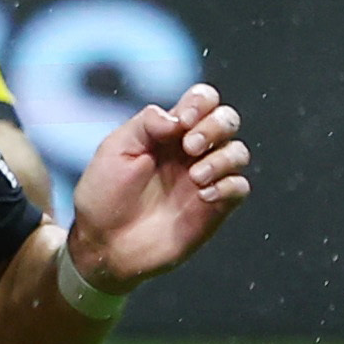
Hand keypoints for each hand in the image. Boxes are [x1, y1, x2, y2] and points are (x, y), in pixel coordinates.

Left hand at [67, 81, 250, 292]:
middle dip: (215, 126)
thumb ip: (146, 124)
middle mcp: (191, 152)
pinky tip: (203, 196)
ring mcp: (204, 179)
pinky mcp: (214, 208)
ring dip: (221, 159)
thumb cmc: (104, 195)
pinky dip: (228, 186)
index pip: (202, 100)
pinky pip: (240, 187)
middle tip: (189, 147)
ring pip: (238, 152)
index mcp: (169, 132)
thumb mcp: (115, 149)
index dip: (201, 102)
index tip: (182, 121)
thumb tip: (178, 119)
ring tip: (195, 177)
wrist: (103, 243)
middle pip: (227, 120)